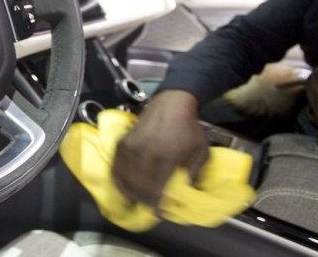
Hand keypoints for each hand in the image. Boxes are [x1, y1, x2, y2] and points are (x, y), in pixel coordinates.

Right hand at [111, 90, 209, 207]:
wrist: (172, 103)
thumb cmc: (189, 128)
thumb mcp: (201, 152)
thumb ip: (195, 174)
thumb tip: (187, 192)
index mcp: (165, 158)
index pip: (156, 190)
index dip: (156, 206)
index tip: (159, 214)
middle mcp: (145, 154)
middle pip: (139, 187)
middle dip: (143, 201)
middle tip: (148, 208)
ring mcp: (131, 148)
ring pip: (126, 179)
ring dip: (131, 193)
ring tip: (136, 201)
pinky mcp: (123, 142)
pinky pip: (116, 166)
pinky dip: (118, 180)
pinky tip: (123, 188)